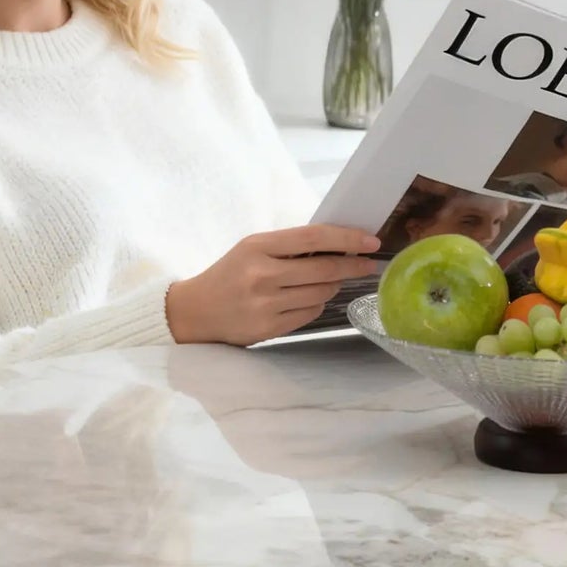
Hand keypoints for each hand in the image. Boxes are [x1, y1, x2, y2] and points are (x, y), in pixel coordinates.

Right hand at [165, 225, 382, 345]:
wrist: (197, 311)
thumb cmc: (230, 274)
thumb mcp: (252, 249)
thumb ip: (289, 246)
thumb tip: (337, 244)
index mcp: (258, 247)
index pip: (313, 238)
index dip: (347, 239)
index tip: (370, 241)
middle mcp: (262, 276)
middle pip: (324, 269)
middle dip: (353, 266)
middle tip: (369, 264)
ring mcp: (266, 305)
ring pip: (321, 293)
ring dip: (333, 286)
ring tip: (330, 280)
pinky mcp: (269, 328)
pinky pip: (310, 313)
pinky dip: (317, 303)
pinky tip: (308, 297)